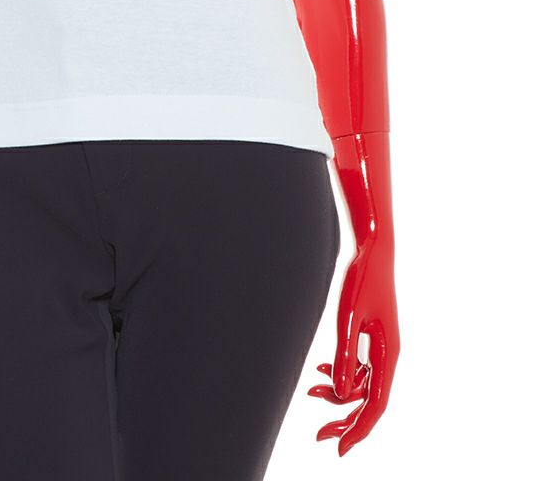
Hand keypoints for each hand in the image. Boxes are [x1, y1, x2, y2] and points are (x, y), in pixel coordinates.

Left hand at [308, 236, 398, 454]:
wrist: (372, 251)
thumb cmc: (362, 280)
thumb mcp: (348, 318)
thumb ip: (345, 355)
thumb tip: (342, 394)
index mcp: (387, 354)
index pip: (376, 404)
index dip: (359, 429)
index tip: (339, 449)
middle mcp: (388, 355)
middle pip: (370, 400)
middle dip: (346, 419)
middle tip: (320, 434)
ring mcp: (381, 347)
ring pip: (363, 384)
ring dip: (340, 393)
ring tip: (312, 392)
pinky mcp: (372, 337)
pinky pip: (360, 367)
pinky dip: (342, 373)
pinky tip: (323, 372)